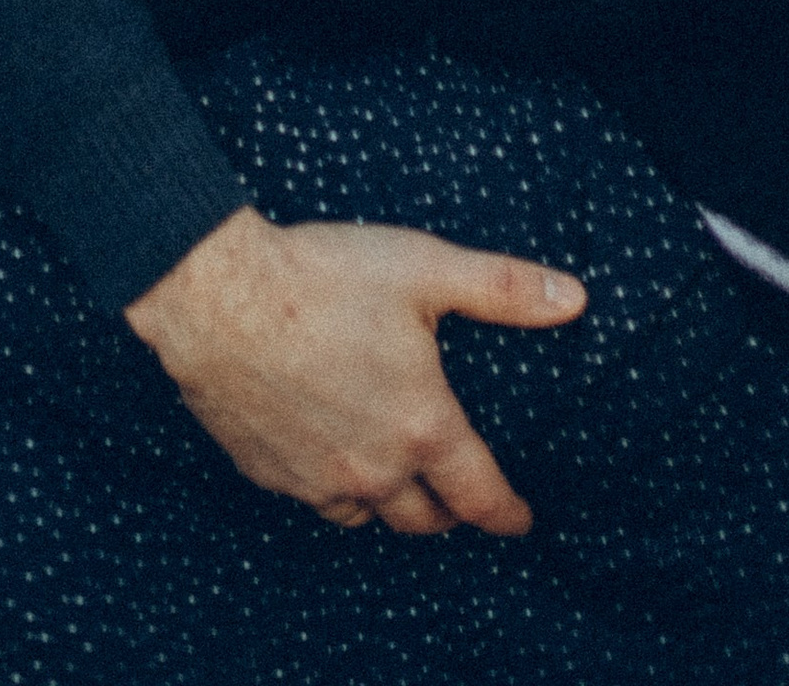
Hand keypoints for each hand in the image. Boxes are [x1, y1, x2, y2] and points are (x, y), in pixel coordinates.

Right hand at [124, 204, 584, 534]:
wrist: (216, 294)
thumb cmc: (321, 276)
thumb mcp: (425, 268)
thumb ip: (503, 287)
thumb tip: (573, 298)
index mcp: (422, 426)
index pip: (480, 494)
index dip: (508, 512)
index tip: (521, 519)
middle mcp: (374, 468)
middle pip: (425, 519)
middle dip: (450, 512)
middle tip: (460, 498)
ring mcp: (317, 478)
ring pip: (368, 514)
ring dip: (391, 503)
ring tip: (398, 480)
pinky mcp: (269, 472)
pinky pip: (315, 498)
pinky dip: (334, 487)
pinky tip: (331, 457)